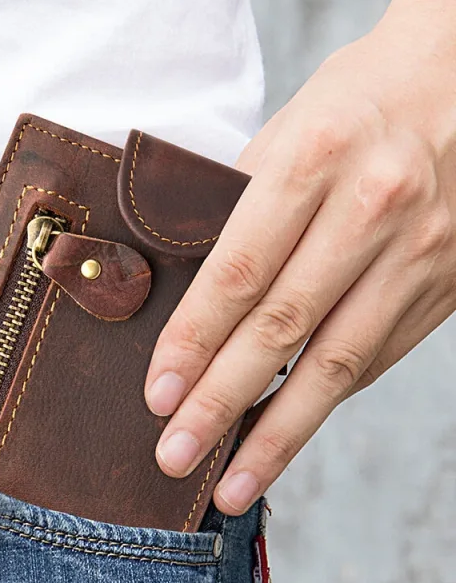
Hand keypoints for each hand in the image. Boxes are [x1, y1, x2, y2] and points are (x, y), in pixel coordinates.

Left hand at [144, 0, 455, 515]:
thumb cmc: (357, 98)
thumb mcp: (288, 129)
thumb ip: (242, 209)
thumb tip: (191, 292)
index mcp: (315, 158)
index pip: (238, 272)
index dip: (193, 341)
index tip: (156, 394)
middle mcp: (371, 209)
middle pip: (282, 328)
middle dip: (221, 401)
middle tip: (174, 456)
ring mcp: (419, 251)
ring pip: (337, 362)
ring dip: (278, 432)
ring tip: (231, 483)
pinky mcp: (446, 283)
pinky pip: (374, 357)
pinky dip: (323, 401)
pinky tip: (285, 433)